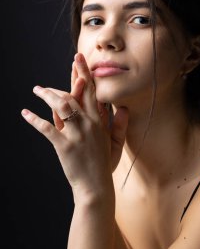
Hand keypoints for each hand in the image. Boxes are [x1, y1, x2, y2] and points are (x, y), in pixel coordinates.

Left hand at [21, 53, 127, 198]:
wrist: (96, 188)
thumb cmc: (104, 166)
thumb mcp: (116, 145)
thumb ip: (119, 125)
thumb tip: (124, 108)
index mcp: (100, 123)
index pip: (93, 93)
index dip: (85, 75)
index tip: (80, 61)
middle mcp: (89, 124)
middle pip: (77, 94)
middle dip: (73, 75)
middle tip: (69, 62)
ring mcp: (76, 134)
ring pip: (61, 106)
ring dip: (47, 95)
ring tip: (37, 90)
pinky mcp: (64, 146)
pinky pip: (47, 128)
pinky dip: (34, 119)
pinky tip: (25, 113)